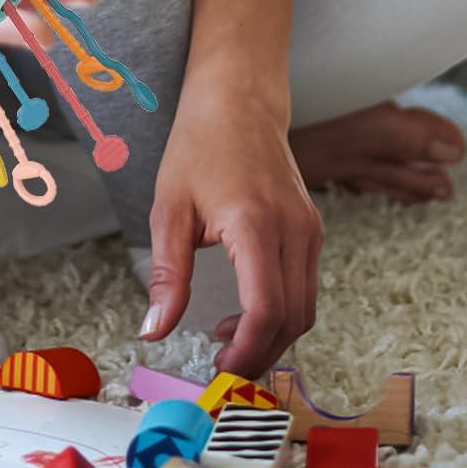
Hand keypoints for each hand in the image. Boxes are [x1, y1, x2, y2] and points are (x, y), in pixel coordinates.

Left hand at [142, 100, 323, 377]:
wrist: (238, 98)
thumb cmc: (199, 143)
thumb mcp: (170, 207)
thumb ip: (167, 274)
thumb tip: (154, 330)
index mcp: (257, 224)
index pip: (266, 310)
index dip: (246, 351)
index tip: (219, 369)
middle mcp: (295, 230)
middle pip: (292, 319)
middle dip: (259, 353)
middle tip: (221, 366)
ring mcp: (310, 229)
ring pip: (305, 308)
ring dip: (271, 335)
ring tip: (225, 338)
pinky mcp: (312, 228)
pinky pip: (306, 286)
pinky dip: (281, 310)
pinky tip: (244, 309)